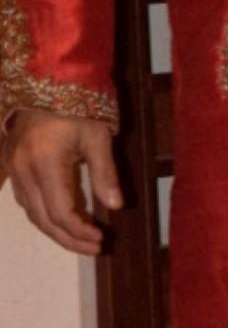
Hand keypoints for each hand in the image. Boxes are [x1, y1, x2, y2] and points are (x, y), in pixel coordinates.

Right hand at [6, 109, 122, 254]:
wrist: (46, 80)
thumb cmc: (77, 106)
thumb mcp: (97, 136)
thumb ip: (105, 172)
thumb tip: (116, 206)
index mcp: (45, 162)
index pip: (60, 212)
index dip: (79, 231)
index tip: (100, 239)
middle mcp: (23, 169)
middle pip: (43, 219)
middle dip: (68, 239)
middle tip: (94, 248)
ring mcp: (13, 168)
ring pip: (31, 213)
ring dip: (55, 230)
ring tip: (81, 240)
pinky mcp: (11, 164)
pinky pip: (25, 200)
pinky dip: (43, 215)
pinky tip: (61, 219)